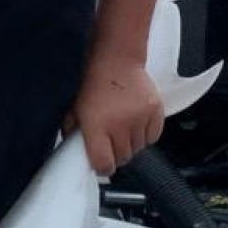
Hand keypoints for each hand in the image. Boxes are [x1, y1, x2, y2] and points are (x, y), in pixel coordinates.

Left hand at [63, 53, 164, 176]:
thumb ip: (72, 132)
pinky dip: (146, 134)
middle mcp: (120, 126)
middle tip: (111, 140)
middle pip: (123, 158)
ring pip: (139, 148)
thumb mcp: (74, 108)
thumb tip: (73, 151)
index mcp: (96, 126)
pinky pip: (153, 137)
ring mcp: (140, 119)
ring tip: (124, 126)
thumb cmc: (93, 83)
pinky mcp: (155, 112)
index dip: (102, 167)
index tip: (101, 163)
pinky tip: (136, 122)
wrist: (117, 59)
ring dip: (131, 143)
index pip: (105, 165)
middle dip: (116, 153)